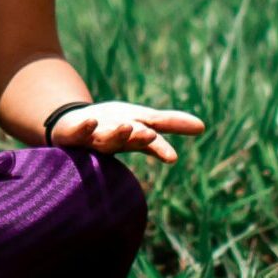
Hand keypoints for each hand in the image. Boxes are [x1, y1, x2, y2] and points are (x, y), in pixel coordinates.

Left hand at [50, 101, 203, 161]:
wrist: (73, 128)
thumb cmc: (113, 125)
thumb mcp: (143, 119)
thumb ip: (169, 123)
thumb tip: (203, 127)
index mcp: (132, 138)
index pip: (149, 143)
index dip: (160, 148)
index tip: (172, 158)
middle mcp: (114, 141)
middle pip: (128, 141)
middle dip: (138, 139)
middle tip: (149, 136)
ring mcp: (93, 138)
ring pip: (106, 140)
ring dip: (116, 135)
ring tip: (127, 127)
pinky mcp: (74, 133)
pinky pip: (78, 132)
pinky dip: (84, 128)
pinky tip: (90, 121)